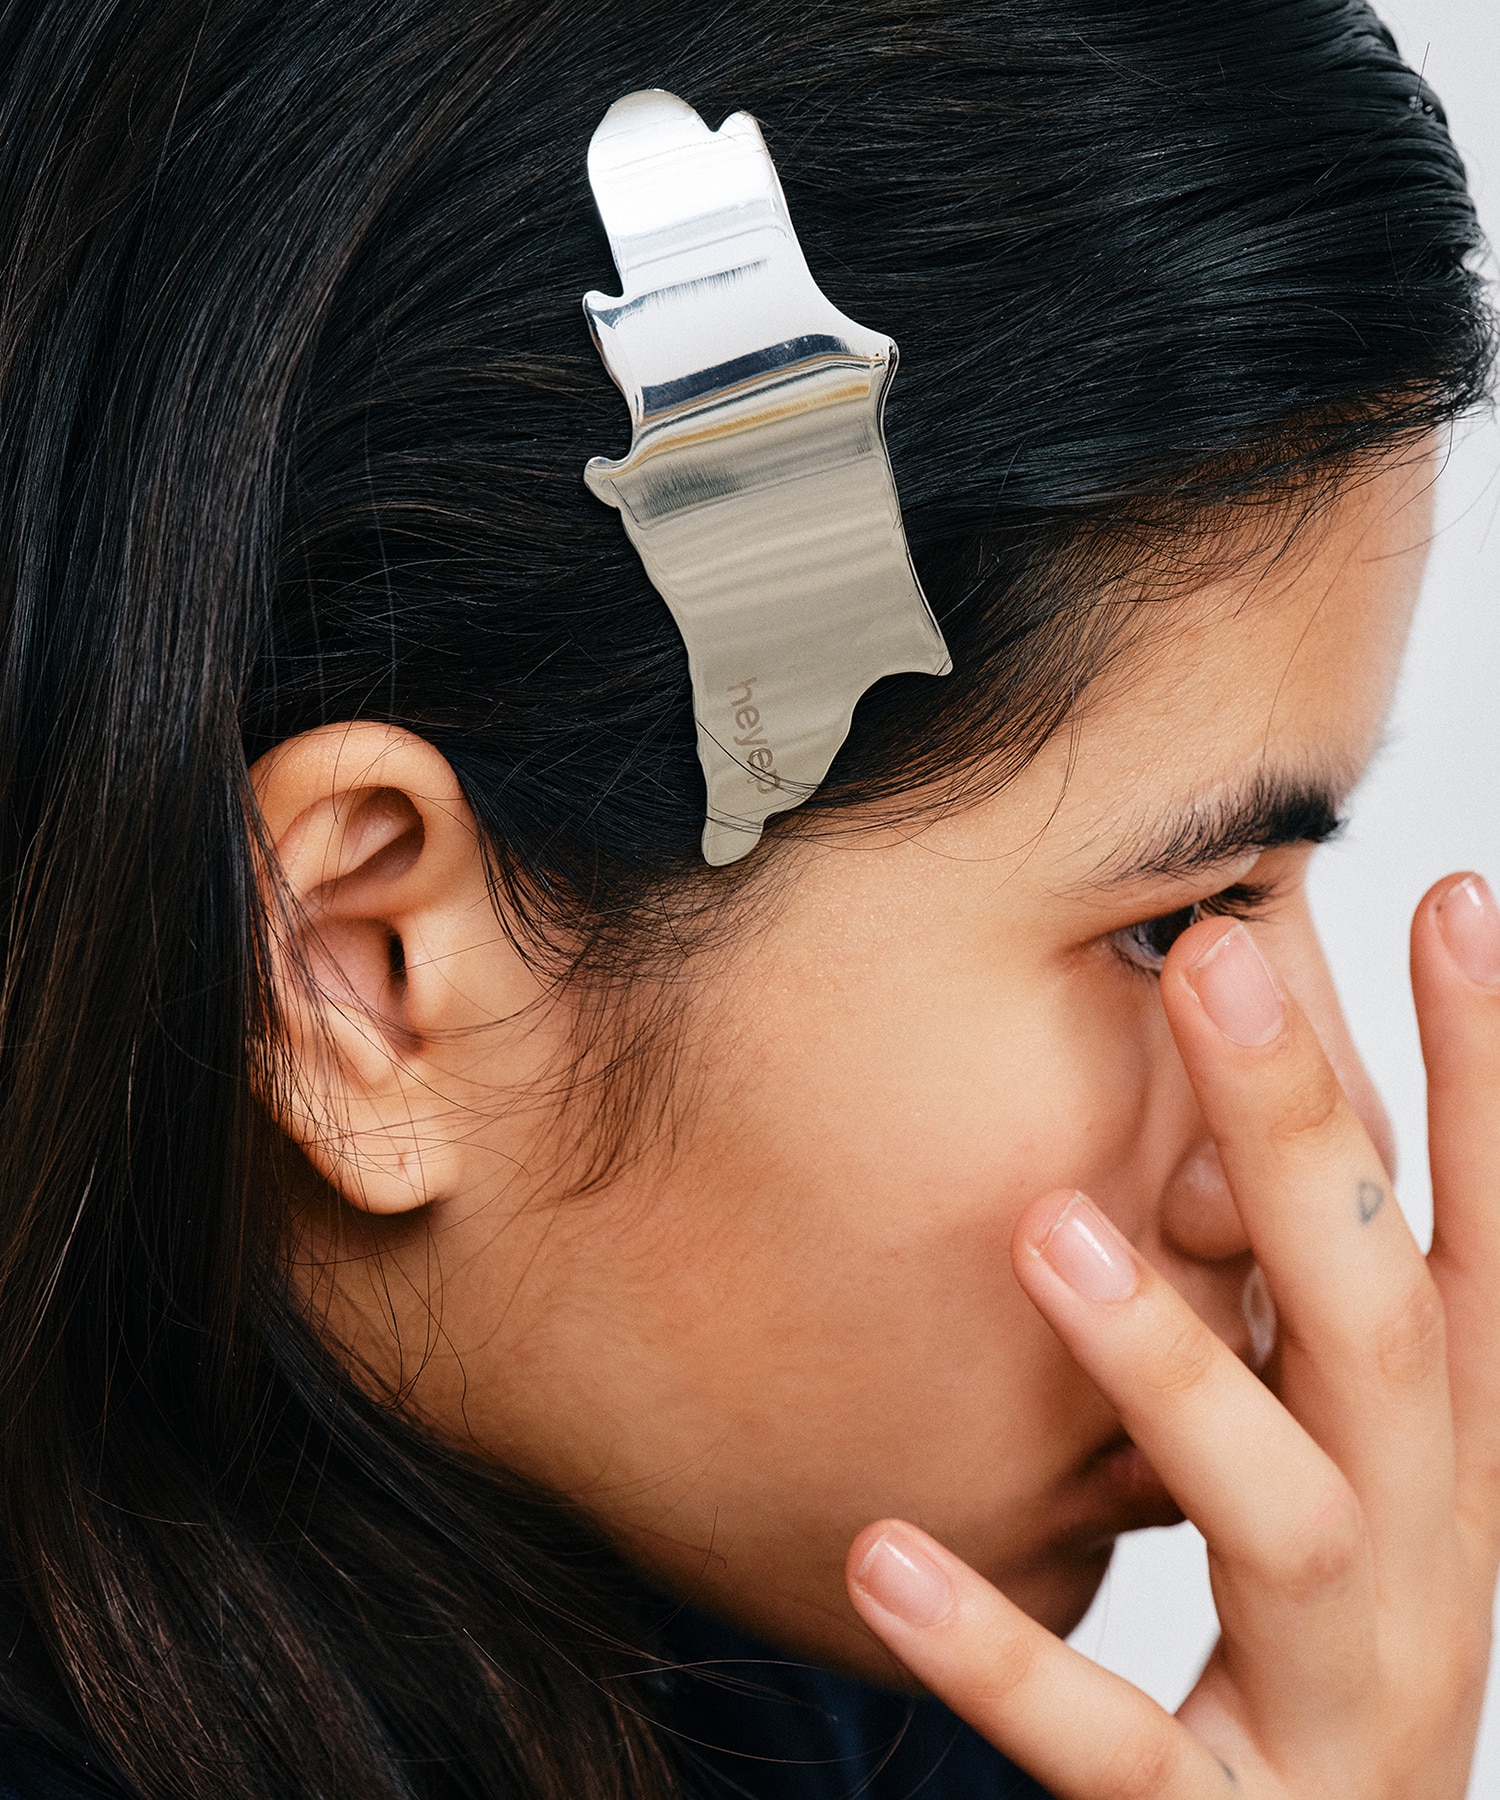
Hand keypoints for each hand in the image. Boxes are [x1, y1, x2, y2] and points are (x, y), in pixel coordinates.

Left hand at [845, 874, 1499, 1798]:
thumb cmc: (1338, 1648)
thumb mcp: (1357, 1469)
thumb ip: (1305, 1314)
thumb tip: (1248, 1127)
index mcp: (1451, 1452)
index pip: (1483, 1232)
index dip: (1485, 1069)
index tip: (1452, 894)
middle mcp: (1419, 1552)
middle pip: (1382, 1319)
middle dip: (1309, 1135)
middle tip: (1219, 964)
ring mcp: (1338, 1690)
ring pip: (1276, 1514)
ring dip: (1174, 1364)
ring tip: (1050, 1229)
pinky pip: (1113, 1745)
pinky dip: (1002, 1655)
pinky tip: (882, 1553)